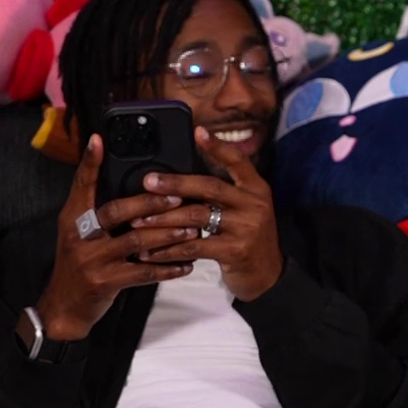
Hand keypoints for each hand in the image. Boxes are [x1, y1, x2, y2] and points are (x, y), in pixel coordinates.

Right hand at [35, 134, 199, 341]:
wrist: (64, 307)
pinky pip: (143, 273)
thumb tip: (134, 190)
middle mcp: (80, 235)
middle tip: (177, 194)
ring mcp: (92, 260)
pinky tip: (187, 265)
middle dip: (149, 202)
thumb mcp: (81, 235)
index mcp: (74, 218)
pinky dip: (167, 268)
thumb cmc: (80, 265)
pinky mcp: (105, 282)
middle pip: (116, 211)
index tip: (99, 139)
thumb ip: (99, 213)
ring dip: (166, 234)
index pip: (81, 184)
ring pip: (136, 241)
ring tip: (191, 229)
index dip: (90, 162)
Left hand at [129, 127, 284, 300]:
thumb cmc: (248, 239)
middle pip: (210, 187)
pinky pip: (195, 246)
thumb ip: (224, 194)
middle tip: (148, 182)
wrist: (268, 276)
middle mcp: (254, 204)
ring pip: (197, 216)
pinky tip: (152, 251)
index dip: (217, 146)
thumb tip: (183, 180)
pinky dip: (170, 249)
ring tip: (139, 221)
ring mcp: (246, 227)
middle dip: (175, 183)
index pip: (237, 161)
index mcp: (255, 189)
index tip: (197, 132)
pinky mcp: (236, 251)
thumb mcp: (245, 210)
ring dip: (164, 219)